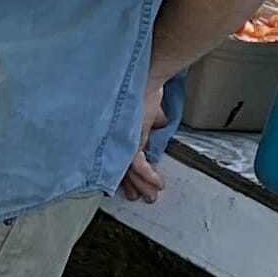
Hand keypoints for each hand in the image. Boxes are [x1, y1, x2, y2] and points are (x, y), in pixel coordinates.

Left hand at [122, 76, 171, 201]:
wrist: (142, 78)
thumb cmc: (144, 87)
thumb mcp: (149, 109)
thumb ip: (152, 118)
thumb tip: (160, 121)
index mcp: (121, 131)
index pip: (122, 156)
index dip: (127, 172)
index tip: (132, 184)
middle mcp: (117, 137)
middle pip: (121, 166)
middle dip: (132, 184)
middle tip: (139, 198)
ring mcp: (122, 139)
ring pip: (128, 169)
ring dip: (141, 185)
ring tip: (149, 198)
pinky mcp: (129, 139)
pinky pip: (138, 164)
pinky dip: (148, 175)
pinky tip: (158, 184)